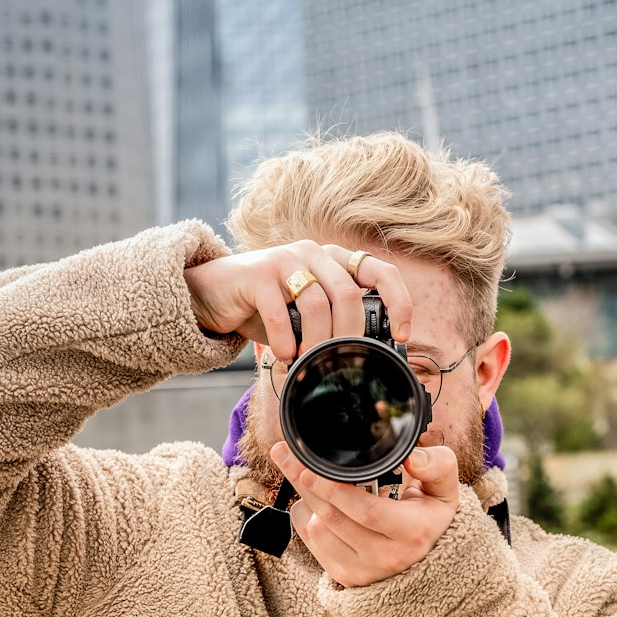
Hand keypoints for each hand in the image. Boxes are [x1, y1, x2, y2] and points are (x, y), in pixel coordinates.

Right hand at [184, 241, 412, 362]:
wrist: (212, 294)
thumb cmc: (264, 309)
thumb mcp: (304, 316)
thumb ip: (332, 326)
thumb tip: (364, 359)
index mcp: (333, 261)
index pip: (381, 271)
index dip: (399, 302)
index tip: (404, 335)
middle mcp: (313, 253)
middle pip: (349, 295)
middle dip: (349, 337)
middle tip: (339, 364)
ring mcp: (285, 259)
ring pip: (317, 304)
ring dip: (316, 343)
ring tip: (308, 363)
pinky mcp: (257, 274)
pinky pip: (280, 312)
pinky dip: (286, 341)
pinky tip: (284, 356)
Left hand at [270, 440, 459, 587]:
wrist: (427, 562)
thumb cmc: (431, 519)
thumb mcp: (445, 491)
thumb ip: (438, 466)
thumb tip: (413, 457)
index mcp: (411, 532)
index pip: (365, 511)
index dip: (334, 490)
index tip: (310, 468)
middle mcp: (385, 557)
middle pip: (333, 517)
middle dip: (304, 483)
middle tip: (286, 455)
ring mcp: (363, 570)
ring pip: (317, 530)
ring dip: (306, 500)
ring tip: (307, 478)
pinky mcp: (345, 577)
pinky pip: (312, 544)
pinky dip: (306, 519)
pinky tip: (315, 505)